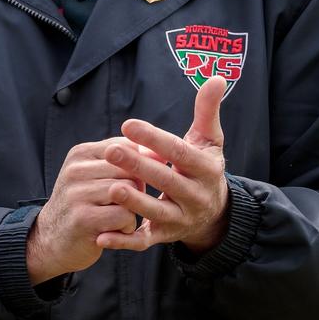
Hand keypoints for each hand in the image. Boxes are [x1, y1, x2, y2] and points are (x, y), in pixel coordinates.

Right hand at [26, 138, 144, 284]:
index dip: (138, 165)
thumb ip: (122, 161)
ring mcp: (77, 194)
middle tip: (126, 203)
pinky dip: (127, 226)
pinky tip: (114, 230)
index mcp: (80, 154)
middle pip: (129, 170)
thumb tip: (159, 153)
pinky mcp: (83, 219)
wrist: (50, 240)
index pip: (124, 146)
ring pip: (129, 192)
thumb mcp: (94, 174)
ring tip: (118, 216)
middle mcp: (76, 170)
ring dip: (132, 209)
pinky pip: (124, 215)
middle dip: (137, 188)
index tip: (131, 181)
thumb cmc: (82, 204)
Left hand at [96, 75, 228, 254]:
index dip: (155, 139)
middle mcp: (196, 196)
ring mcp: (181, 220)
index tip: (129, 125)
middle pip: (166, 181)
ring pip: (157, 213)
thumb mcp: (209, 139)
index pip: (179, 152)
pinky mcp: (165, 237)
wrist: (215, 212)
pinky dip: (123, 241)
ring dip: (134, 203)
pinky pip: (144, 241)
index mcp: (205, 169)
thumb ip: (208, 110)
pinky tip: (102, 236)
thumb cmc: (203, 166)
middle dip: (139, 167)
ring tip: (111, 188)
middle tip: (111, 150)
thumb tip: (216, 77)